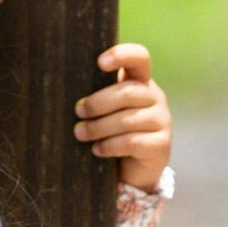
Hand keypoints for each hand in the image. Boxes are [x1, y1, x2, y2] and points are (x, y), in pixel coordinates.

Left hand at [73, 43, 171, 192]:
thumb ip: (96, 97)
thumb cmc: (111, 135)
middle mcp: (155, 97)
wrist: (131, 171)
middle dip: (97, 103)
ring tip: (80, 134)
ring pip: (127, 119)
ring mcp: (161, 120)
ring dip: (99, 127)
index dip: (122, 55)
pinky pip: (132, 142)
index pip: (139, 58)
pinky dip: (109, 146)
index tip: (100, 63)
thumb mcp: (104, 112)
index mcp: (140, 82)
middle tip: (78, 112)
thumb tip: (67, 93)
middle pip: (127, 92)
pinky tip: (97, 150)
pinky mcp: (160, 145)